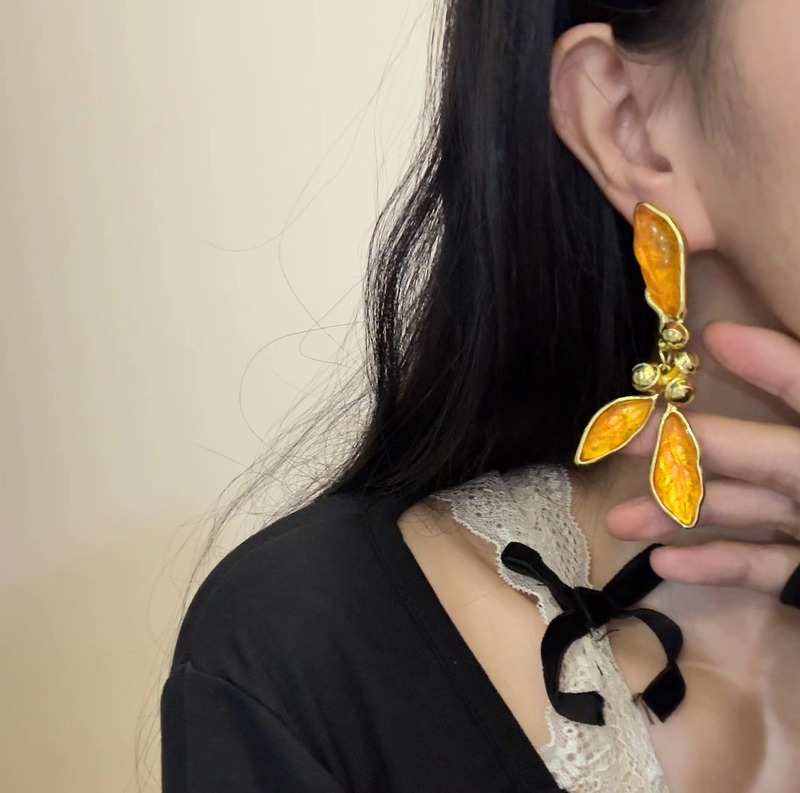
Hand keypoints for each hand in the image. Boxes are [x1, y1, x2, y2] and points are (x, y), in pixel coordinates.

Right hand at [605, 320, 799, 603]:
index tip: (716, 334)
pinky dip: (715, 564)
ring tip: (619, 521)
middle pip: (748, 455)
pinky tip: (665, 562)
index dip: (766, 360)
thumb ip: (788, 388)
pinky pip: (762, 566)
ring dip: (679, 516)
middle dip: (679, 450)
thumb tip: (730, 333)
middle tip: (619, 440)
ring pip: (743, 512)